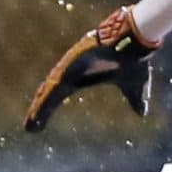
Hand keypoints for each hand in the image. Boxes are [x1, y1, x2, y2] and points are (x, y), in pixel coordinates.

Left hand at [23, 7, 159, 131]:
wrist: (136, 42)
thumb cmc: (134, 60)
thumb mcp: (135, 86)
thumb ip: (136, 99)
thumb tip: (142, 112)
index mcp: (82, 76)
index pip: (59, 94)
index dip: (48, 108)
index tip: (39, 123)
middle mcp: (72, 71)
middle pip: (50, 94)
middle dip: (39, 110)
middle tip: (29, 129)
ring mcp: (70, 66)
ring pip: (48, 91)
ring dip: (39, 108)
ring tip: (30, 126)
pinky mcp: (70, 64)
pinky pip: (54, 85)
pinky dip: (45, 100)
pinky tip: (37, 111)